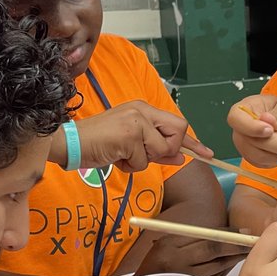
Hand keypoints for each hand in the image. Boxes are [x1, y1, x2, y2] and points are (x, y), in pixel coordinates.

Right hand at [63, 101, 212, 172]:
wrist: (69, 143)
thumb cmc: (98, 143)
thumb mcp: (131, 145)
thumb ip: (156, 149)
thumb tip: (181, 156)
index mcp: (143, 109)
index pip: (177, 124)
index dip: (192, 142)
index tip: (207, 154)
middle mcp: (142, 110)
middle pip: (178, 131)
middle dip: (167, 149)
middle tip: (144, 153)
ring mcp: (136, 121)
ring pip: (160, 150)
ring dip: (142, 160)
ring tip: (121, 154)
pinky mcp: (129, 135)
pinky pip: (143, 161)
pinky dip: (129, 166)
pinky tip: (114, 157)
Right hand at [136, 236, 247, 275]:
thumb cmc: (155, 267)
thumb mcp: (165, 246)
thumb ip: (191, 239)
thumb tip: (224, 232)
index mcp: (169, 246)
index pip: (206, 237)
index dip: (228, 233)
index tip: (243, 230)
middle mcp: (176, 263)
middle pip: (214, 251)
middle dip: (236, 245)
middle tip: (252, 241)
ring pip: (218, 268)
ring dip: (234, 259)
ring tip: (247, 252)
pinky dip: (225, 272)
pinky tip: (232, 266)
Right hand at [228, 95, 276, 167]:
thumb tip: (266, 119)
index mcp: (242, 110)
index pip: (236, 119)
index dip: (251, 127)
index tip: (270, 130)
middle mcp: (239, 129)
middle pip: (251, 142)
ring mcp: (244, 145)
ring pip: (259, 156)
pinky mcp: (252, 158)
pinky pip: (263, 163)